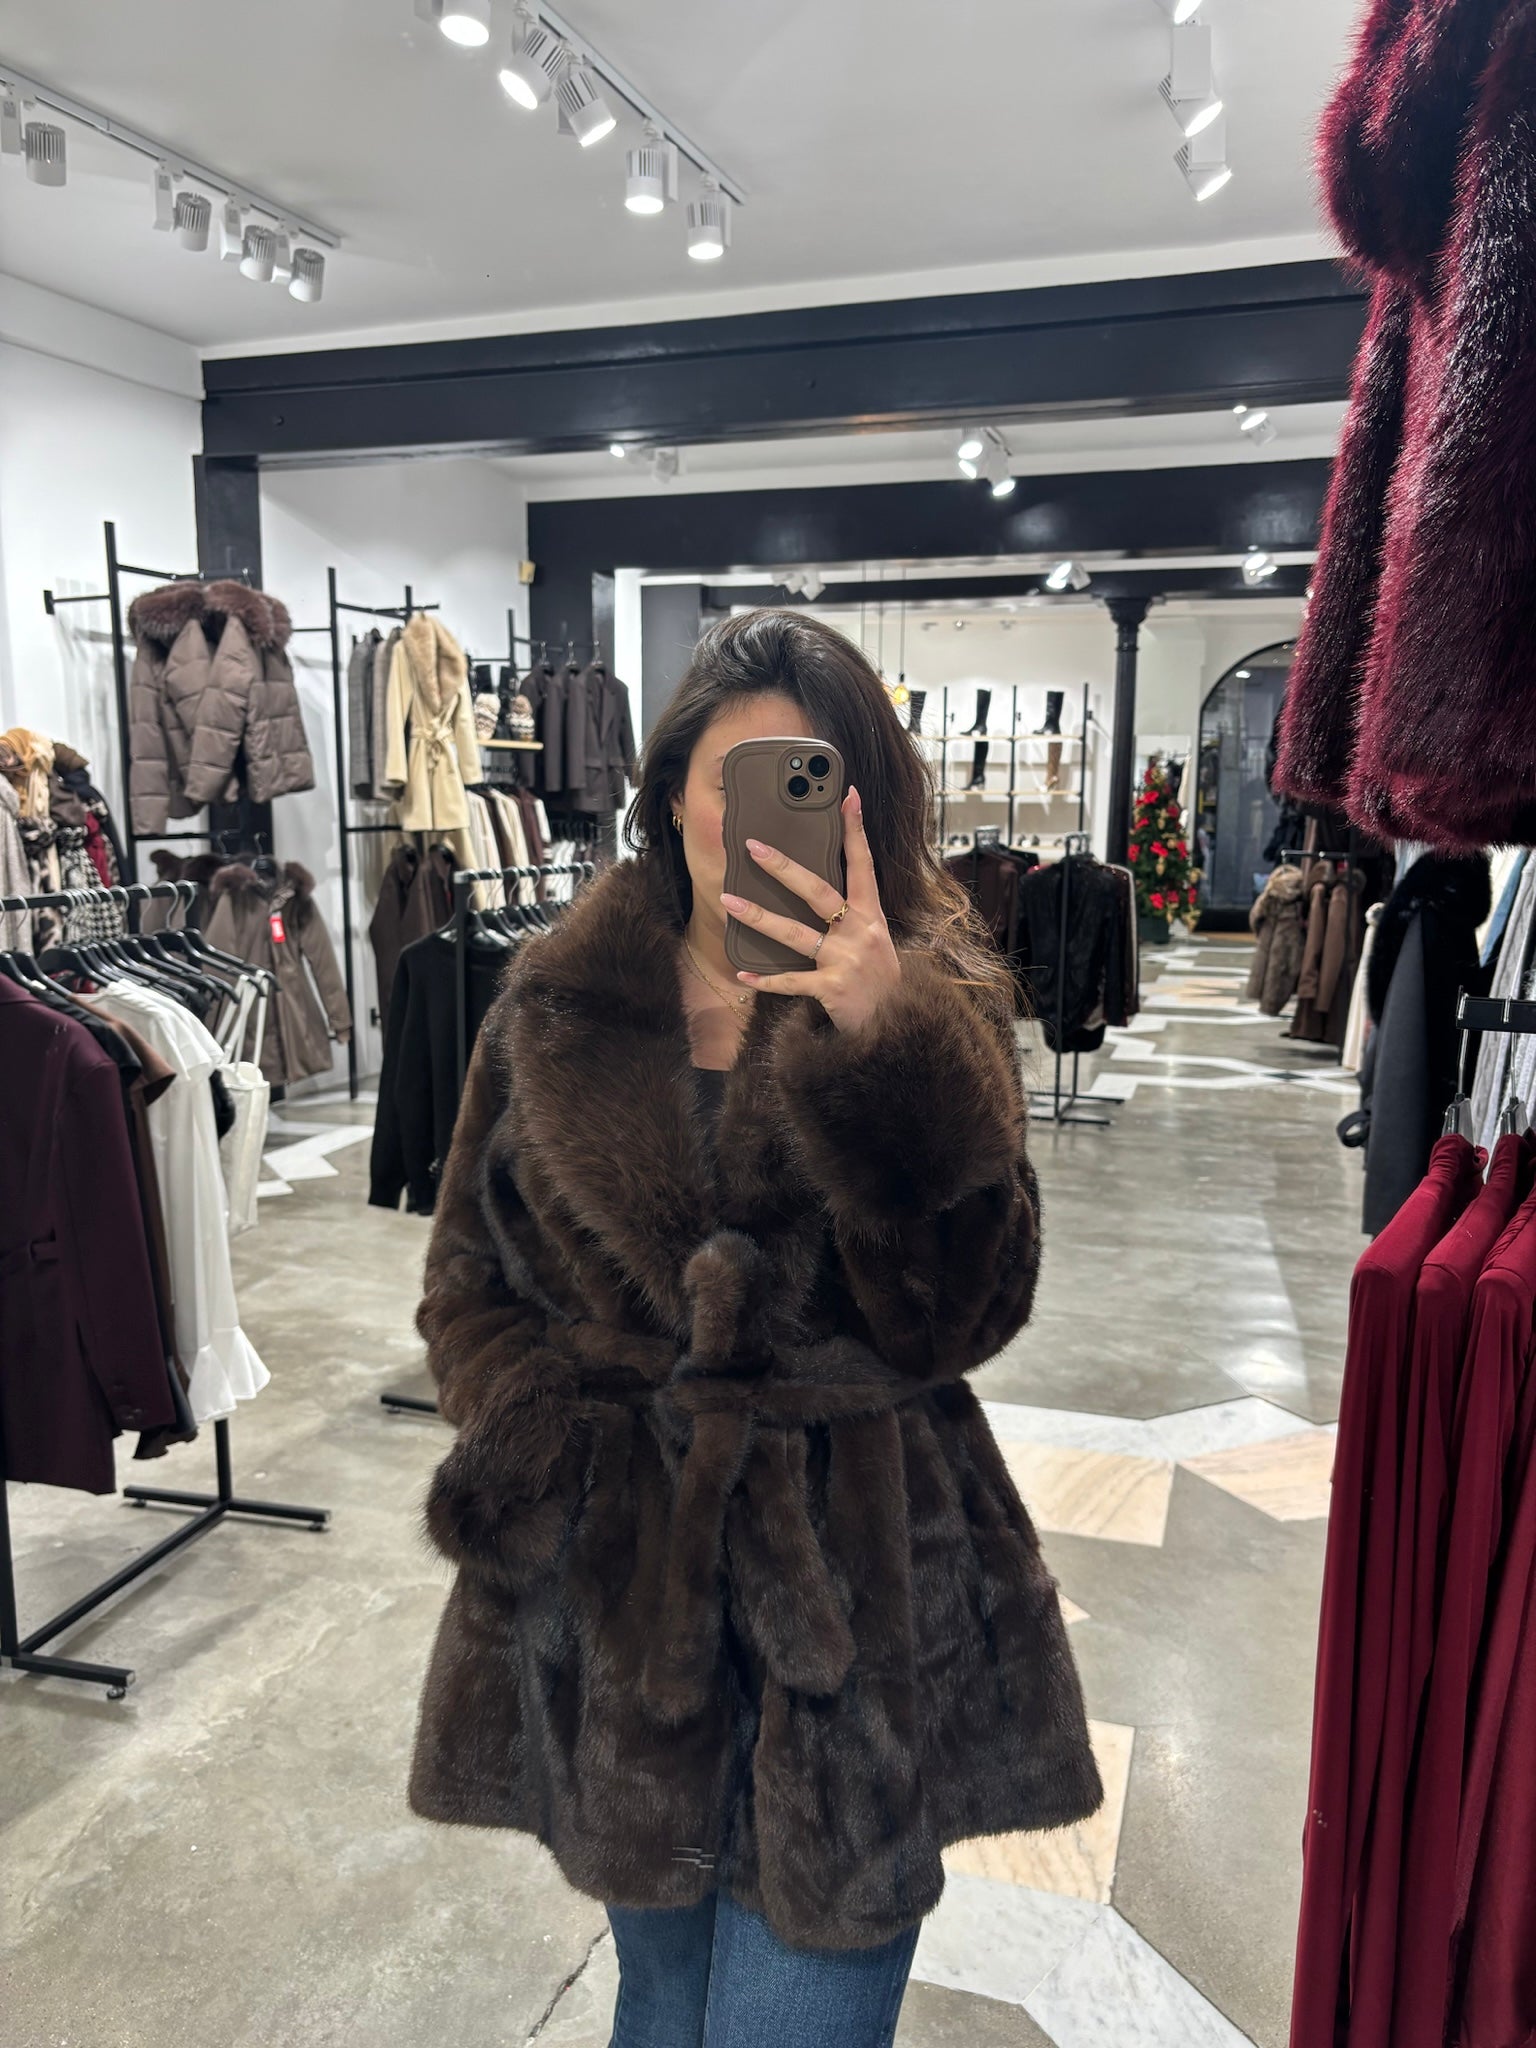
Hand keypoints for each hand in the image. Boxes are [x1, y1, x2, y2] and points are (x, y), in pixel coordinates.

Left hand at [720, 785, 901, 1032]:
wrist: (896, 1028)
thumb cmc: (880, 981)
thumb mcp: (876, 941)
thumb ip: (852, 917)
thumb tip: (814, 889)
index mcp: (871, 916)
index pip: (863, 864)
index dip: (855, 830)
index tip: (847, 798)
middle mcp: (860, 933)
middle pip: (818, 891)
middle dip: (784, 867)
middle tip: (754, 847)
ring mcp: (845, 961)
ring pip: (795, 933)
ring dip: (758, 916)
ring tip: (728, 900)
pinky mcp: (833, 990)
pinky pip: (791, 981)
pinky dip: (766, 979)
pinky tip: (742, 974)